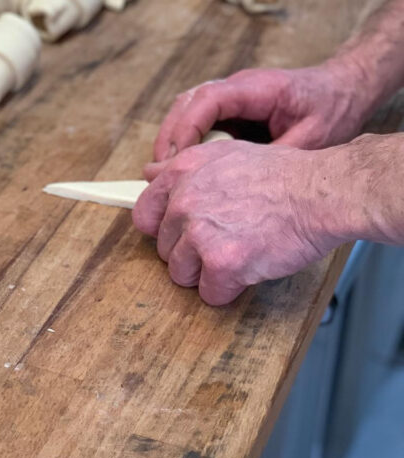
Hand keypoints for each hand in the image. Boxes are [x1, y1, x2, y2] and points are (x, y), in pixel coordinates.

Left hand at [133, 141, 342, 304]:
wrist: (323, 193)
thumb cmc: (284, 176)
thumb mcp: (226, 154)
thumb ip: (182, 168)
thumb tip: (149, 174)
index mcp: (181, 174)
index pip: (144, 215)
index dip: (163, 230)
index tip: (181, 234)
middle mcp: (184, 202)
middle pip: (164, 249)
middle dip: (191, 252)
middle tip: (226, 240)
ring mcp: (200, 233)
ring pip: (181, 274)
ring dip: (206, 273)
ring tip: (238, 254)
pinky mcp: (221, 263)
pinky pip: (209, 294)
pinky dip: (228, 290)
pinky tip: (249, 269)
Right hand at [153, 63, 374, 160]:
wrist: (345, 91)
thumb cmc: (332, 110)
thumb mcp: (311, 140)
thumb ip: (273, 160)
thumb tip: (235, 186)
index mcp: (256, 88)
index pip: (207, 100)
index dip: (186, 130)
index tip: (176, 162)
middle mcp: (236, 88)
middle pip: (187, 105)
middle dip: (170, 140)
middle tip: (159, 175)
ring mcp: (230, 98)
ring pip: (185, 113)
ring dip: (172, 144)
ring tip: (163, 176)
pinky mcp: (229, 111)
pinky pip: (196, 124)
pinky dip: (184, 146)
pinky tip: (180, 172)